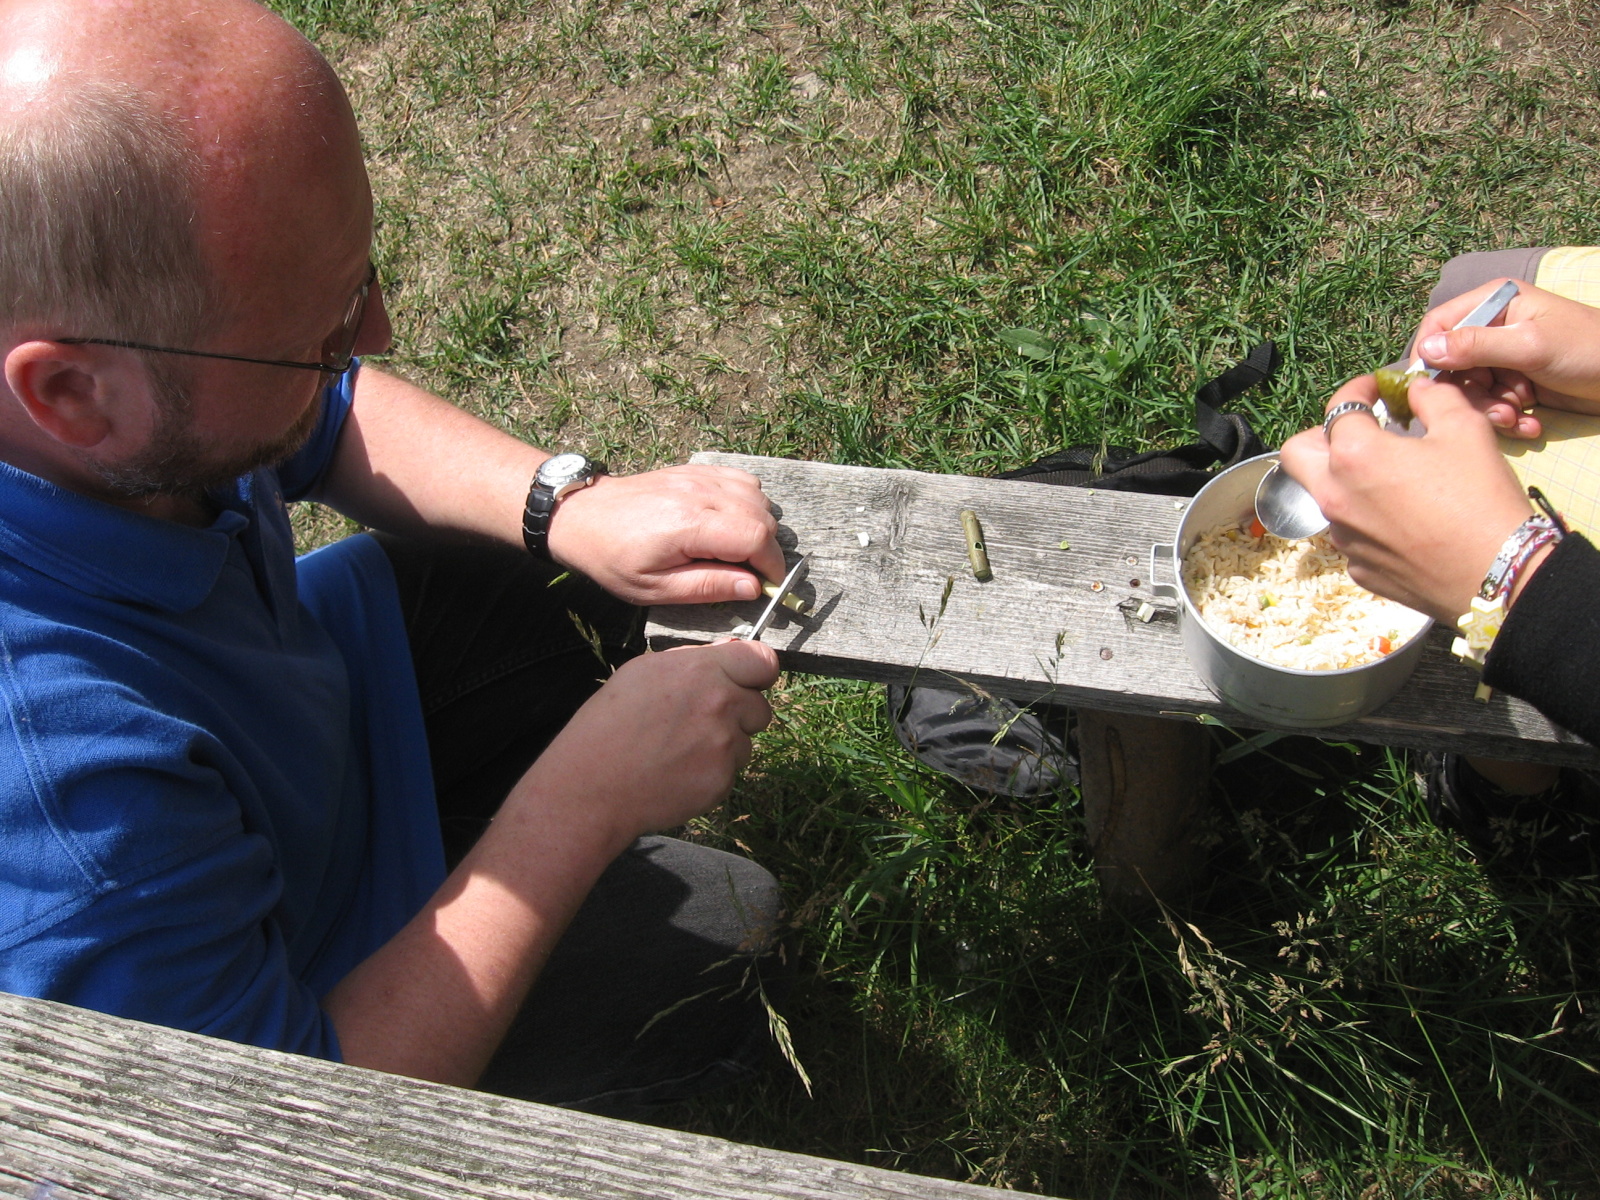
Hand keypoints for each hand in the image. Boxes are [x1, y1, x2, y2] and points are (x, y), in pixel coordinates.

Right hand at [521, 638, 779, 852]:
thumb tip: (730, 651)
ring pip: (747, 743)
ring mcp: (725, 746)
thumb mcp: (642, 672)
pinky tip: (678, 773)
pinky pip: (731, 772)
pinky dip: (712, 774)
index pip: (764, 661)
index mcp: (702, 670)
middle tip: (701, 724)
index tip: (747, 682)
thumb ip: (693, 661)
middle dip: (739, 714)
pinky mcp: (722, 781)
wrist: (590, 786)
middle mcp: (721, 704)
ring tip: (680, 751)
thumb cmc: (607, 724)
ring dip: (725, 746)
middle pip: (761, 707)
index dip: (756, 673)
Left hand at [546, 464, 785, 604]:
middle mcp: (699, 493)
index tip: (769, 585)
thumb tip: (754, 588)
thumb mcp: (655, 589)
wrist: (584, 516)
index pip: (756, 537)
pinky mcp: (696, 470)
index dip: (772, 564)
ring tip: (739, 548)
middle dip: (768, 549)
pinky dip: (749, 501)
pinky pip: (742, 479)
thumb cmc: (614, 558)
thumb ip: (707, 587)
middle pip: (763, 515)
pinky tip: (731, 521)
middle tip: (750, 572)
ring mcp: (699, 476)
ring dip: (760, 524)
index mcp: (689, 524)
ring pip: (758, 495)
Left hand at [1278, 374, 1532, 622]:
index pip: (1337, 409)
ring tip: (1390, 477)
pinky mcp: (1359, 569)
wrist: (1498, 572)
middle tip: (1359, 433)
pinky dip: (1368, 519)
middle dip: (1322, 435)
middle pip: (1297, 454)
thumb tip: (1418, 388)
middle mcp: (1335, 497)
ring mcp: (1343, 538)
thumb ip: (1433, 398)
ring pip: (1326, 497)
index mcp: (1354, 456)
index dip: (1357, 390)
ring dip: (1347, 480)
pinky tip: (1404, 520)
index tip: (1374, 388)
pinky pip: (1352, 534)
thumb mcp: (1465, 429)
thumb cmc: (1481, 496)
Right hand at [1409, 279, 1599, 437]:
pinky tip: (1530, 424)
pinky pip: (1493, 404)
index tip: (1432, 387)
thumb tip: (1426, 349)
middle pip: (1453, 365)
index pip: (1439, 324)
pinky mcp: (1516, 384)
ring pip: (1472, 390)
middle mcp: (1494, 328)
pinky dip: (1508, 418)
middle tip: (1497, 413)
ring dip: (1491, 411)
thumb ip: (1476, 346)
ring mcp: (1505, 358)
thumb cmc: (1587, 350)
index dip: (1431, 356)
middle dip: (1472, 394)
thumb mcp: (1530, 346)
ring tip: (1517, 420)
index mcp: (1495, 304)